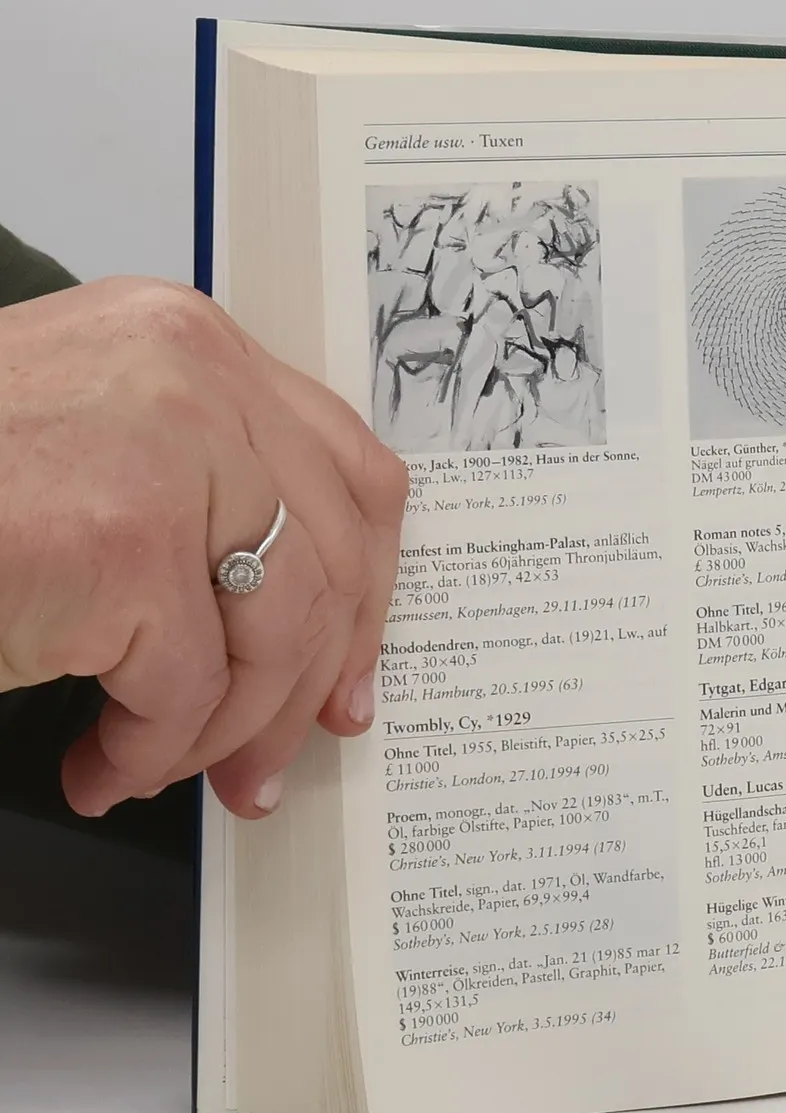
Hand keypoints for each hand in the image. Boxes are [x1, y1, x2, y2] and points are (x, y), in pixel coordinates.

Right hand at [0, 279, 408, 819]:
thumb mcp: (89, 443)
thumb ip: (200, 488)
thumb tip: (301, 621)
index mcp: (189, 343)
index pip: (349, 470)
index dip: (369, 587)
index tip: (351, 669)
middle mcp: (193, 377)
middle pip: (330, 561)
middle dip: (305, 686)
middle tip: (270, 759)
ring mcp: (166, 452)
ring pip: (275, 634)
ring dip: (225, 732)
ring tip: (166, 769)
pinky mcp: (124, 541)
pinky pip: (186, 688)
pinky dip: (151, 751)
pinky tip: (103, 768)